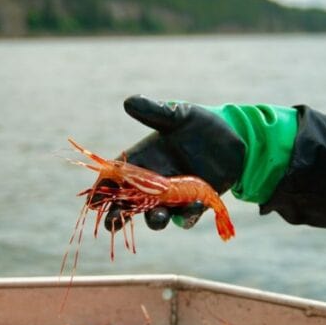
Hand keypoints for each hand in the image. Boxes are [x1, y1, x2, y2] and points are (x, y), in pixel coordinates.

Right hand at [104, 95, 244, 232]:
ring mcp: (174, 196)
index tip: (91, 201)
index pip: (116, 178)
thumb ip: (154, 112)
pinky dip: (187, 217)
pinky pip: (187, 217)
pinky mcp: (196, 203)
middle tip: (111, 223)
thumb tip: (128, 102)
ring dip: (154, 220)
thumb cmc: (199, 124)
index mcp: (144, 160)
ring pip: (157, 214)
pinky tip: (189, 213)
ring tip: (157, 219)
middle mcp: (155, 182)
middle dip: (118, 215)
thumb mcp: (178, 115)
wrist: (233, 137)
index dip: (102, 190)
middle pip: (129, 204)